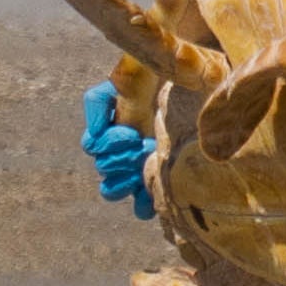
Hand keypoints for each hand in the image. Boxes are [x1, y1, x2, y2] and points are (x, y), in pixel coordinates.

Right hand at [78, 82, 155, 216]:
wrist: (192, 84)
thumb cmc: (159, 82)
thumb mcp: (127, 79)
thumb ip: (100, 101)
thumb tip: (95, 131)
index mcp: (112, 128)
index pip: (94, 145)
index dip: (110, 143)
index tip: (132, 133)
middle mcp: (120, 150)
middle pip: (104, 168)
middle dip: (124, 158)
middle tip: (147, 146)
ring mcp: (137, 168)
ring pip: (112, 189)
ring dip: (127, 181)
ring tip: (150, 166)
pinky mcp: (156, 182)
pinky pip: (140, 206)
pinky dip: (143, 204)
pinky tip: (156, 193)